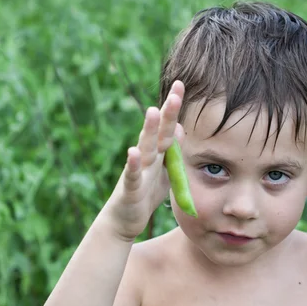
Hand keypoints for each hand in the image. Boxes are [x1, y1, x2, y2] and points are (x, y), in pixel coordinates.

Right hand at [104, 81, 184, 240]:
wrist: (124, 221)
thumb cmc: (146, 194)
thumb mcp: (164, 172)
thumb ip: (173, 152)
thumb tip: (182, 128)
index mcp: (157, 153)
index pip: (168, 127)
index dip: (174, 108)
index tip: (182, 85)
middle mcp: (145, 157)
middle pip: (158, 132)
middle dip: (167, 112)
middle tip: (177, 92)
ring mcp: (136, 171)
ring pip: (144, 148)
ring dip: (148, 130)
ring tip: (153, 111)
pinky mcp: (129, 188)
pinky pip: (132, 175)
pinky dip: (133, 165)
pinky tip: (133, 152)